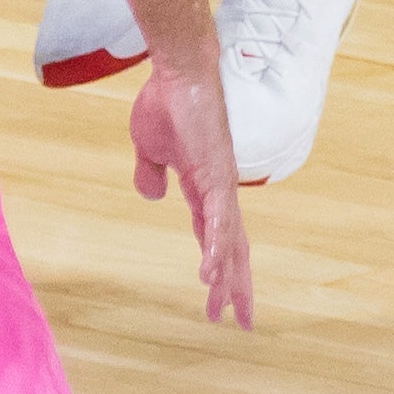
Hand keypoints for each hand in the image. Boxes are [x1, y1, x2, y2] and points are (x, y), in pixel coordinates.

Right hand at [129, 52, 254, 326]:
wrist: (180, 70)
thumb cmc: (166, 102)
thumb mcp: (150, 147)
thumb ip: (151, 172)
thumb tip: (151, 194)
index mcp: (205, 187)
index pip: (215, 237)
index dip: (218, 268)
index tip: (217, 298)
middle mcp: (220, 191)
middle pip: (234, 248)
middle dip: (237, 286)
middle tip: (243, 322)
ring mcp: (220, 184)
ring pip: (229, 242)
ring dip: (228, 278)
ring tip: (227, 310)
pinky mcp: (214, 174)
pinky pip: (217, 221)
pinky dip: (216, 249)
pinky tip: (213, 274)